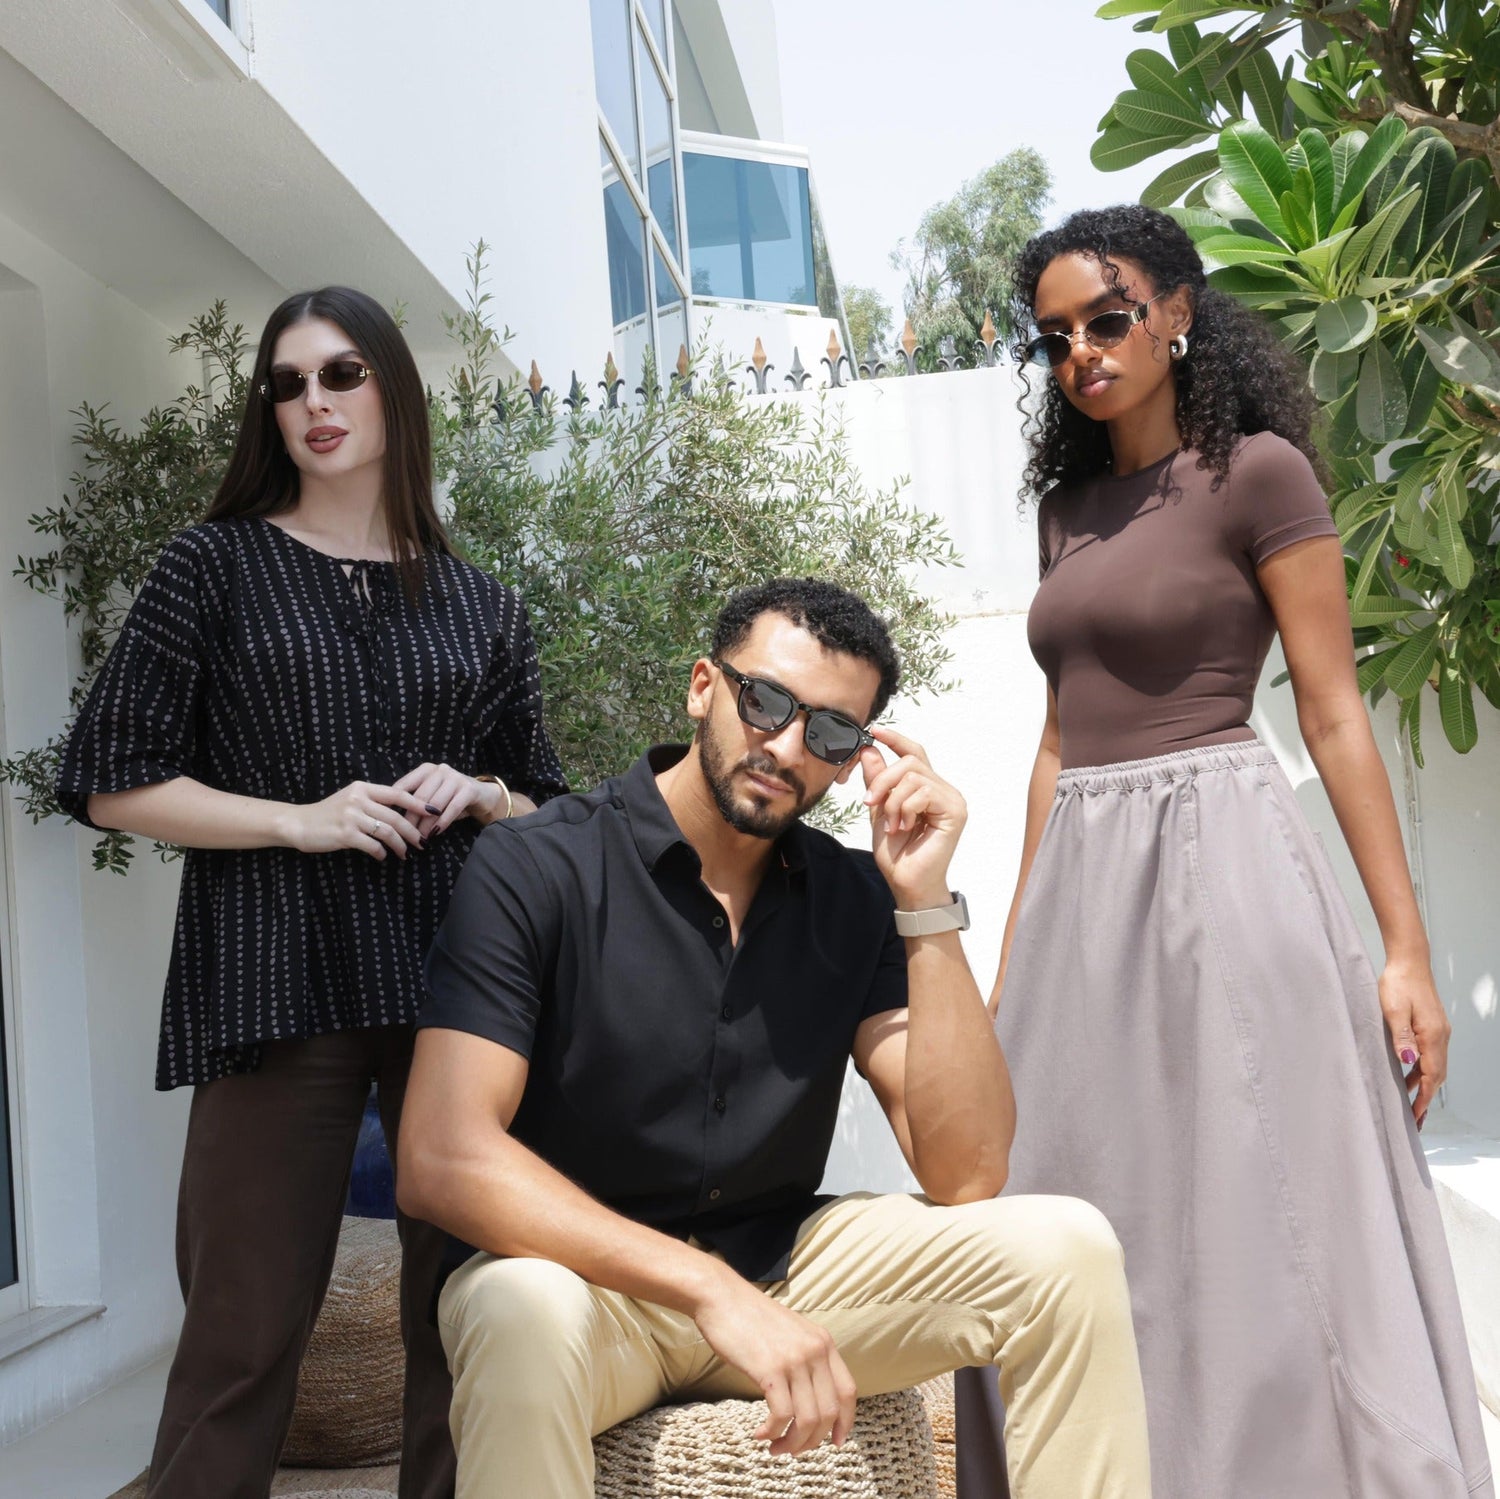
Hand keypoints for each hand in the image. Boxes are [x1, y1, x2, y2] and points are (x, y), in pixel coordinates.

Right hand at [284, 780, 428, 860]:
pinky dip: (381, 853)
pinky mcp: (345, 834)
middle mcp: (358, 799)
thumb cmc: (328, 813)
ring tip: (405, 854)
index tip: (434, 812)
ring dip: (400, 845)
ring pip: (387, 832)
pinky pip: (372, 845)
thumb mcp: (350, 799)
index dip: (418, 803)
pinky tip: (382, 856)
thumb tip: (401, 811)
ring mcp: (351, 816)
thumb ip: (372, 801)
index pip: (397, 794)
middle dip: (413, 831)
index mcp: (363, 788)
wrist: (298, 823)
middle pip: (396, 816)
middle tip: (423, 842)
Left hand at [393, 763, 501, 838]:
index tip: (388, 820)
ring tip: (421, 838)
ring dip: (426, 824)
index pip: (404, 785)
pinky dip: (443, 822)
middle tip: (406, 836)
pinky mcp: (469, 789)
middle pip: (420, 797)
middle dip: (411, 818)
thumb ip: (416, 801)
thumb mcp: (432, 795)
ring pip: (435, 804)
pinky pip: (452, 808)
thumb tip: (394, 819)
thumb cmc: (452, 798)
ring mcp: (456, 778)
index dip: (395, 803)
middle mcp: (440, 770)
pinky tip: (436, 833)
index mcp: (426, 770)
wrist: (484, 796)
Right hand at [691, 1276, 855, 1456]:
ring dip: (791, 1442)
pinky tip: (759, 1434)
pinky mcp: (770, 1369)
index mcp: (823, 1342)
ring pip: (807, 1420)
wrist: (721, 1297)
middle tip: (792, 1450)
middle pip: (829, 1412)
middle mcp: (815, 1350)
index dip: (844, 1423)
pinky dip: (772, 1432)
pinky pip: (781, 1415)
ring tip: (774, 1447)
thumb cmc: (750, 1318)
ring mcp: (794, 1359)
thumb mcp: (791, 1333)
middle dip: (812, 1440)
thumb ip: (806, 1358)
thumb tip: (811, 1400)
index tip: (834, 1444)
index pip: (847, 1392)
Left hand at [857, 725, 966, 909]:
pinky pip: (923, 792)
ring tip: (892, 825)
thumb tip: (870, 750)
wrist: (907, 883)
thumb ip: (877, 782)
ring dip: (893, 801)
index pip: (914, 753)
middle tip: (870, 803)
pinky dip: (905, 809)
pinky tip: (904, 827)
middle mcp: (943, 789)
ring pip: (913, 776)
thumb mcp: (879, 811)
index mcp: (927, 788)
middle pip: (909, 761)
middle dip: (883, 779)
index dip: (895, 739)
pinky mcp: (955, 811)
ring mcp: (951, 799)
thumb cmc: (898, 854)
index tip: (874, 731)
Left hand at [1379, 959, 1449, 1130]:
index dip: (1424, 1098)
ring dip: (1422, 1084)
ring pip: (1434, 1065)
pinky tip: (1408, 1073)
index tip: (1417, 1117)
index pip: (1432, 1076)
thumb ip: (1401, 1037)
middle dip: (1425, 1098)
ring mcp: (1438, 1031)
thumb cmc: (1398, 983)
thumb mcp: (1393, 1010)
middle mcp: (1440, 1036)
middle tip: (1415, 1119)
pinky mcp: (1432, 1026)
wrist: (1409, 961)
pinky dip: (1421, 1069)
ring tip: (1409, 1103)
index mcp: (1432, 1036)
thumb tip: (1409, 1062)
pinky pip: (1430, 1054)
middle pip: (1437, 1076)